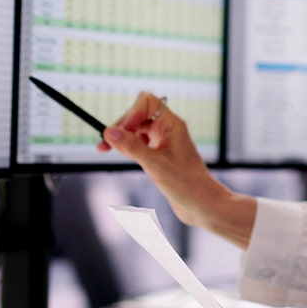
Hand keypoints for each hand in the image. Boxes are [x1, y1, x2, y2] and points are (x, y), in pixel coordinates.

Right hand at [97, 92, 256, 246]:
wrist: (202, 205)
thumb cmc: (187, 184)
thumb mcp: (155, 165)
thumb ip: (132, 147)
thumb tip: (109, 132)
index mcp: (172, 124)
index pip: (147, 102)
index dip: (130, 113)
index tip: (119, 132)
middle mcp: (169, 129)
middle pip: (138, 115)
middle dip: (121, 126)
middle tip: (104, 144)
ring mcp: (165, 142)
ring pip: (138, 129)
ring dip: (123, 136)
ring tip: (107, 149)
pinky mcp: (161, 155)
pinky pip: (141, 142)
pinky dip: (129, 146)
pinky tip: (124, 155)